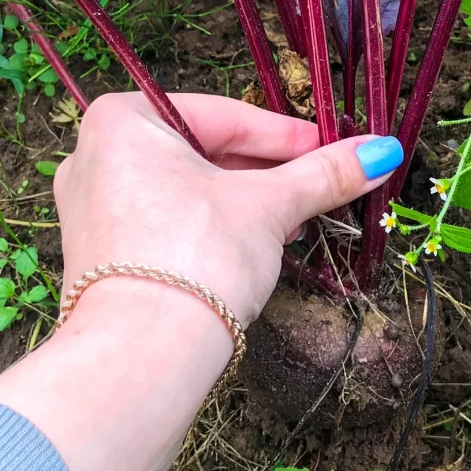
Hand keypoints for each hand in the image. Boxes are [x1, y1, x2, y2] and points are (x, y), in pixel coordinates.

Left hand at [52, 92, 404, 325]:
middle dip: (265, 172)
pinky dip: (208, 228)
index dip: (286, 136)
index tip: (329, 147)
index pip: (225, 115)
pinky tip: (250, 247)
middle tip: (316, 185)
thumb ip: (324, 173)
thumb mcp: (271, 206)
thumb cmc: (198, 258)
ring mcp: (91, 207)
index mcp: (123, 120)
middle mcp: (95, 155)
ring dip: (242, 202)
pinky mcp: (97, 254)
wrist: (142, 355)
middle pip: (204, 151)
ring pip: (185, 189)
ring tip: (291, 221)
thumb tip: (379, 151)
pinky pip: (163, 222)